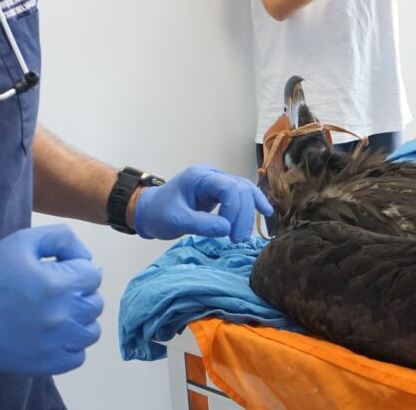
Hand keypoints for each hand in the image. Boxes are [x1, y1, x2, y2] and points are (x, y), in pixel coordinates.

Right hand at [0, 224, 103, 375]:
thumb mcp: (22, 240)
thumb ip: (61, 238)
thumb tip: (87, 257)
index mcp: (58, 284)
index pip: (94, 275)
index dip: (78, 268)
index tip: (59, 270)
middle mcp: (62, 316)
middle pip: (95, 303)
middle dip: (80, 292)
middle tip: (57, 290)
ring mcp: (55, 343)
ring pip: (90, 331)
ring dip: (80, 319)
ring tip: (58, 312)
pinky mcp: (46, 364)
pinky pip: (77, 356)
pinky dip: (71, 345)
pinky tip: (54, 334)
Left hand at [133, 164, 273, 242]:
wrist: (149, 212)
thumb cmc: (159, 213)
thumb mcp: (176, 220)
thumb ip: (201, 224)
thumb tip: (227, 229)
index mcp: (199, 177)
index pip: (228, 187)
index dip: (234, 210)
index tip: (228, 232)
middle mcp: (211, 176)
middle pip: (240, 189)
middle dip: (243, 215)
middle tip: (237, 240)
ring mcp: (216, 184)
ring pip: (244, 191)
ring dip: (249, 213)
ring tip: (244, 236)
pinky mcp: (219, 194)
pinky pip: (241, 196)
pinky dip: (252, 204)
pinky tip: (265, 212)